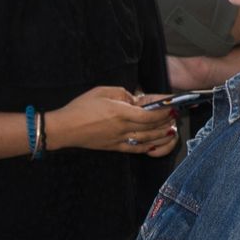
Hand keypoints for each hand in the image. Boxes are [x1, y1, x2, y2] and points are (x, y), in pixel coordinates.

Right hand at [49, 86, 176, 155]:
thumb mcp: (102, 91)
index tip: (172, 105)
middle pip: (152, 127)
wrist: (64, 128)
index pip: (150, 114)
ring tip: (170, 129)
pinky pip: (136, 148)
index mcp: (121, 113)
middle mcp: (123, 128)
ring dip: (162, 134)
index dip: (164, 110)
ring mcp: (120, 140)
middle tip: (174, 115)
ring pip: (148, 139)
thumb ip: (122, 93)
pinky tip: (156, 143)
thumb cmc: (80, 107)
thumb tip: (135, 99)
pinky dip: (149, 147)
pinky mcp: (114, 147)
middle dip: (166, 121)